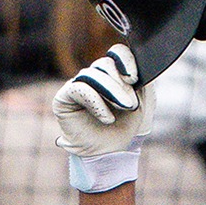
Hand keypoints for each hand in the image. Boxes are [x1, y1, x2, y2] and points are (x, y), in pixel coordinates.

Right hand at [53, 46, 152, 192]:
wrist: (112, 152)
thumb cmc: (127, 126)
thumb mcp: (142, 99)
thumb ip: (141, 78)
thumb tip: (134, 63)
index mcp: (111, 72)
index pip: (115, 52)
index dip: (125, 60)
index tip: (134, 78)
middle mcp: (92, 76)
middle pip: (104, 64)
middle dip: (120, 83)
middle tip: (130, 104)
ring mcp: (77, 86)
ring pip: (92, 75)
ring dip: (111, 92)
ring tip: (123, 108)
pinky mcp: (63, 99)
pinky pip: (78, 89)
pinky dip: (96, 101)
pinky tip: (107, 117)